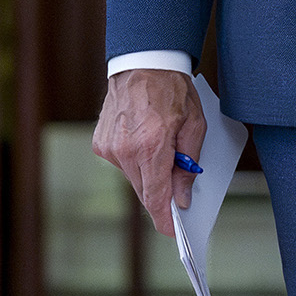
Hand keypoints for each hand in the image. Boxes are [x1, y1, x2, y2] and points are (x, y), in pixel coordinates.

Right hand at [92, 67, 207, 234]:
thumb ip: (188, 166)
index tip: (172, 232)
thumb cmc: (173, 91)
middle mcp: (125, 150)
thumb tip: (182, 197)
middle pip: (144, 191)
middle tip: (178, 189)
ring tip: (161, 149)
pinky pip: (122, 164)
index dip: (164, 218)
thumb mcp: (194, 127)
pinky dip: (135, 159)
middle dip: (162, 194)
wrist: (143, 62)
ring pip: (133, 177)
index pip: (156, 197)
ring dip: (148, 172)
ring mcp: (109, 147)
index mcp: (150, 146)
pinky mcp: (100, 143)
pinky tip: (144, 140)